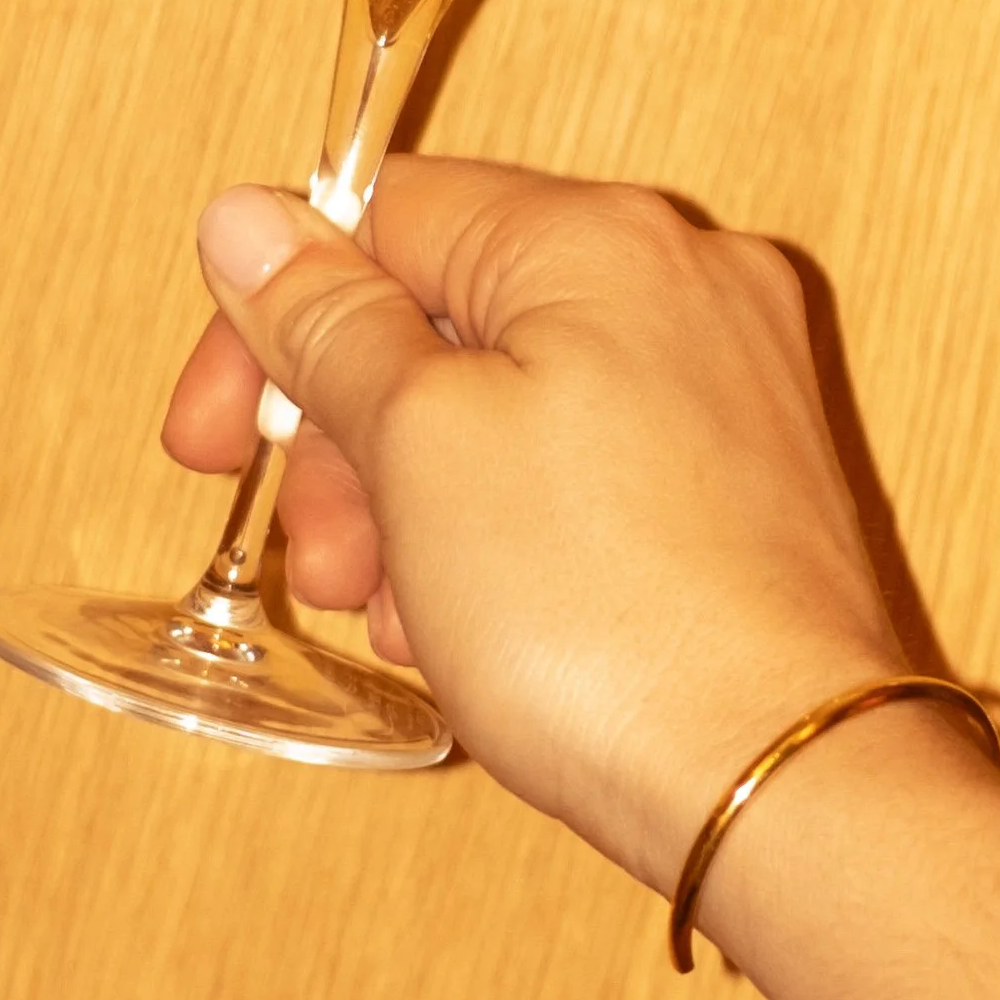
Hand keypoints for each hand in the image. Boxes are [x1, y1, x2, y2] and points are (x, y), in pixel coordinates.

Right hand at [163, 157, 912, 892]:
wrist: (781, 784)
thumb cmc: (601, 610)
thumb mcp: (415, 443)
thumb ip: (326, 318)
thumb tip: (245, 219)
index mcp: (600, 237)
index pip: (386, 214)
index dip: (277, 323)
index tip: (217, 439)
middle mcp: (686, 283)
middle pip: (448, 314)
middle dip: (349, 438)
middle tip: (316, 554)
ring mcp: (732, 385)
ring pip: (509, 403)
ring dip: (414, 502)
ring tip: (391, 614)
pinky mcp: (750, 486)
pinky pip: (582, 469)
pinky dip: (504, 531)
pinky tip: (469, 629)